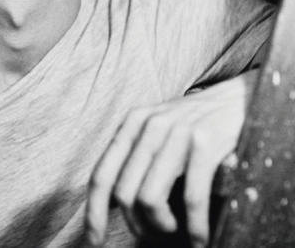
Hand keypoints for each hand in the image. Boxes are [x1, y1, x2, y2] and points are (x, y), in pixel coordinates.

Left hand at [85, 71, 256, 247]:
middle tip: (155, 236)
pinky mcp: (205, 142)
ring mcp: (177, 132)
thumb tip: (113, 202)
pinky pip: (191, 198)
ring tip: (176, 231)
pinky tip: (200, 238)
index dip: (93, 212)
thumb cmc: (196, 122)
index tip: (94, 241)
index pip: (102, 174)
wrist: (238, 98)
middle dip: (137, 225)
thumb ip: (136, 155)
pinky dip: (195, 228)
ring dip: (162, 227)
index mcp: (133, 123)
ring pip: (150, 198)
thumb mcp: (158, 128)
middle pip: (124, 193)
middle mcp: (150, 125)